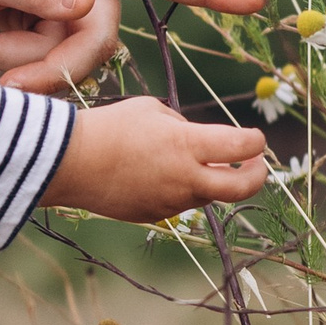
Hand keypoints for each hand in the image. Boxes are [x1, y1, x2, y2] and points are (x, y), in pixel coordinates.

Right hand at [40, 96, 267, 221]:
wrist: (68, 163)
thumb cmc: (108, 127)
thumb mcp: (150, 109)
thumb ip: (182, 125)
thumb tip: (195, 139)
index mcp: (188, 145)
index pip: (243, 146)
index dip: (255, 141)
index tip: (254, 138)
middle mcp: (186, 178)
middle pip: (242, 188)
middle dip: (257, 175)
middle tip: (254, 165)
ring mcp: (171, 201)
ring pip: (208, 195)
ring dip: (211, 179)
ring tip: (190, 161)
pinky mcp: (154, 215)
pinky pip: (179, 203)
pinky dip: (180, 189)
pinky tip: (157, 174)